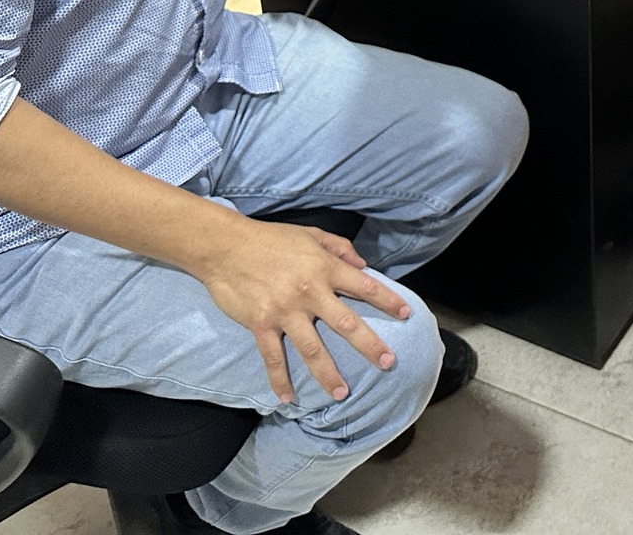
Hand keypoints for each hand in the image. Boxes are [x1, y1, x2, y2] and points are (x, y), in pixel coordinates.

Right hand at [194, 218, 411, 404]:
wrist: (226, 246)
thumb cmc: (270, 237)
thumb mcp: (311, 233)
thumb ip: (339, 247)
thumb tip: (362, 265)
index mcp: (325, 268)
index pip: (365, 286)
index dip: (388, 301)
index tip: (406, 314)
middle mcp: (310, 292)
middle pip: (346, 324)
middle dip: (370, 346)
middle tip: (389, 363)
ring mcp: (285, 311)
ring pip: (312, 349)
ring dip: (329, 374)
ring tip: (343, 394)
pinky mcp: (261, 324)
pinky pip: (273, 357)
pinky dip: (279, 380)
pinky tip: (287, 399)